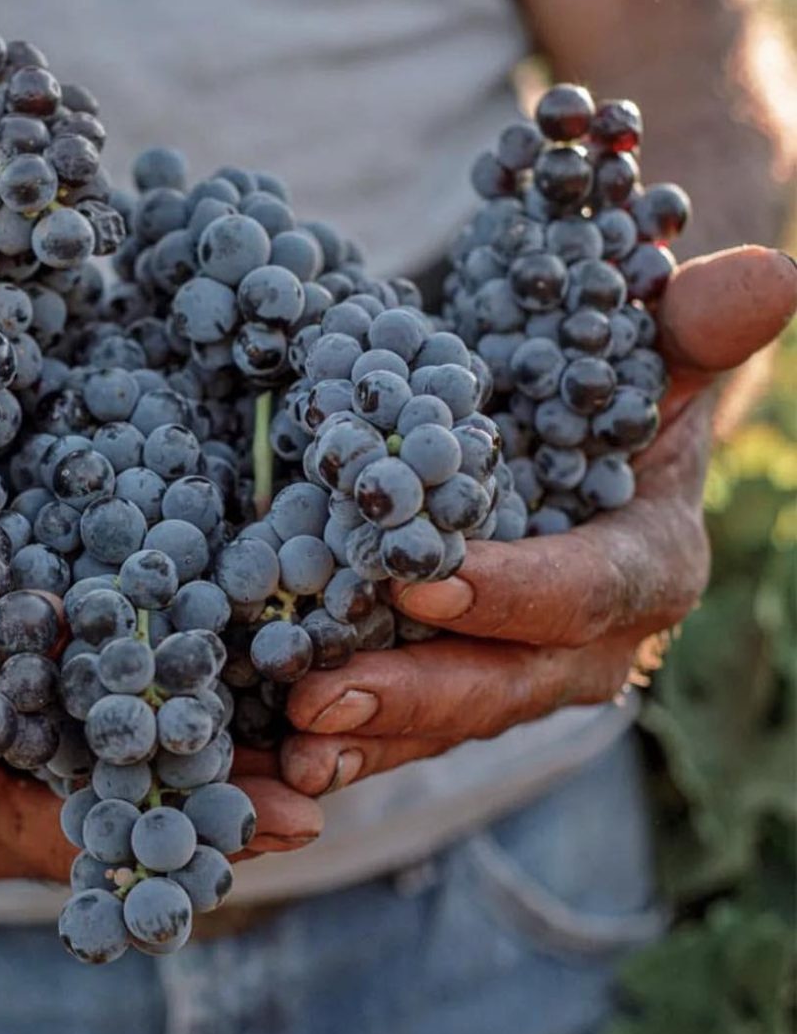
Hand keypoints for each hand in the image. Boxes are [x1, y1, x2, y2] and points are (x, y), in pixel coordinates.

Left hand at [280, 246, 796, 795]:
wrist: (574, 453)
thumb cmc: (610, 396)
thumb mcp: (650, 358)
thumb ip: (692, 328)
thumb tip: (772, 275)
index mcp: (648, 567)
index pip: (587, 590)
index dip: (515, 591)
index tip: (424, 582)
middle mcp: (591, 646)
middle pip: (508, 683)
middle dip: (419, 693)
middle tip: (326, 695)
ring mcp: (523, 677)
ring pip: (452, 722)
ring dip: (373, 737)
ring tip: (295, 747)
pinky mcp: (464, 689)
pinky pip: (410, 732)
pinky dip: (353, 746)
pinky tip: (285, 758)